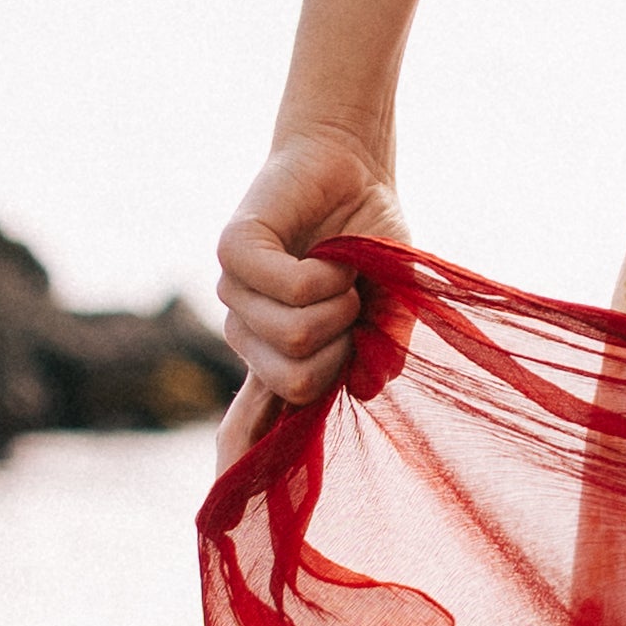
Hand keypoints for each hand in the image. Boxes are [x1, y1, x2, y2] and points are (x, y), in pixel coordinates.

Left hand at [216, 124, 405, 443]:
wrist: (354, 164)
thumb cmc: (372, 238)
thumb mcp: (392, 306)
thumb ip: (381, 351)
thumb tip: (358, 387)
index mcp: (278, 357)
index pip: (249, 425)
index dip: (260, 445)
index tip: (263, 460)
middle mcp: (249, 333)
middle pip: (297, 382)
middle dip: (345, 346)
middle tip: (354, 305)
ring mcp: (235, 293)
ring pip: (293, 336)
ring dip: (340, 302)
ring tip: (343, 271)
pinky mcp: (233, 251)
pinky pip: (286, 288)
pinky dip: (326, 273)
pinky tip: (331, 254)